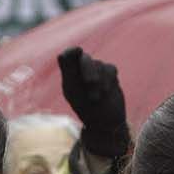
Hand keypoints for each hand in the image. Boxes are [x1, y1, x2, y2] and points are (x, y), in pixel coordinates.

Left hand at [57, 46, 130, 160]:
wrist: (105, 122)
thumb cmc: (85, 109)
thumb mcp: (73, 91)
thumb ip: (68, 71)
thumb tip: (62, 53)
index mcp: (69, 75)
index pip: (67, 56)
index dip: (71, 51)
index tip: (78, 52)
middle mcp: (82, 71)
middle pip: (84, 58)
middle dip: (88, 69)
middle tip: (90, 82)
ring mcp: (97, 72)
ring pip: (99, 64)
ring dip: (99, 81)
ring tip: (96, 97)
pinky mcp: (110, 75)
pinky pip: (111, 69)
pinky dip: (108, 80)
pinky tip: (106, 92)